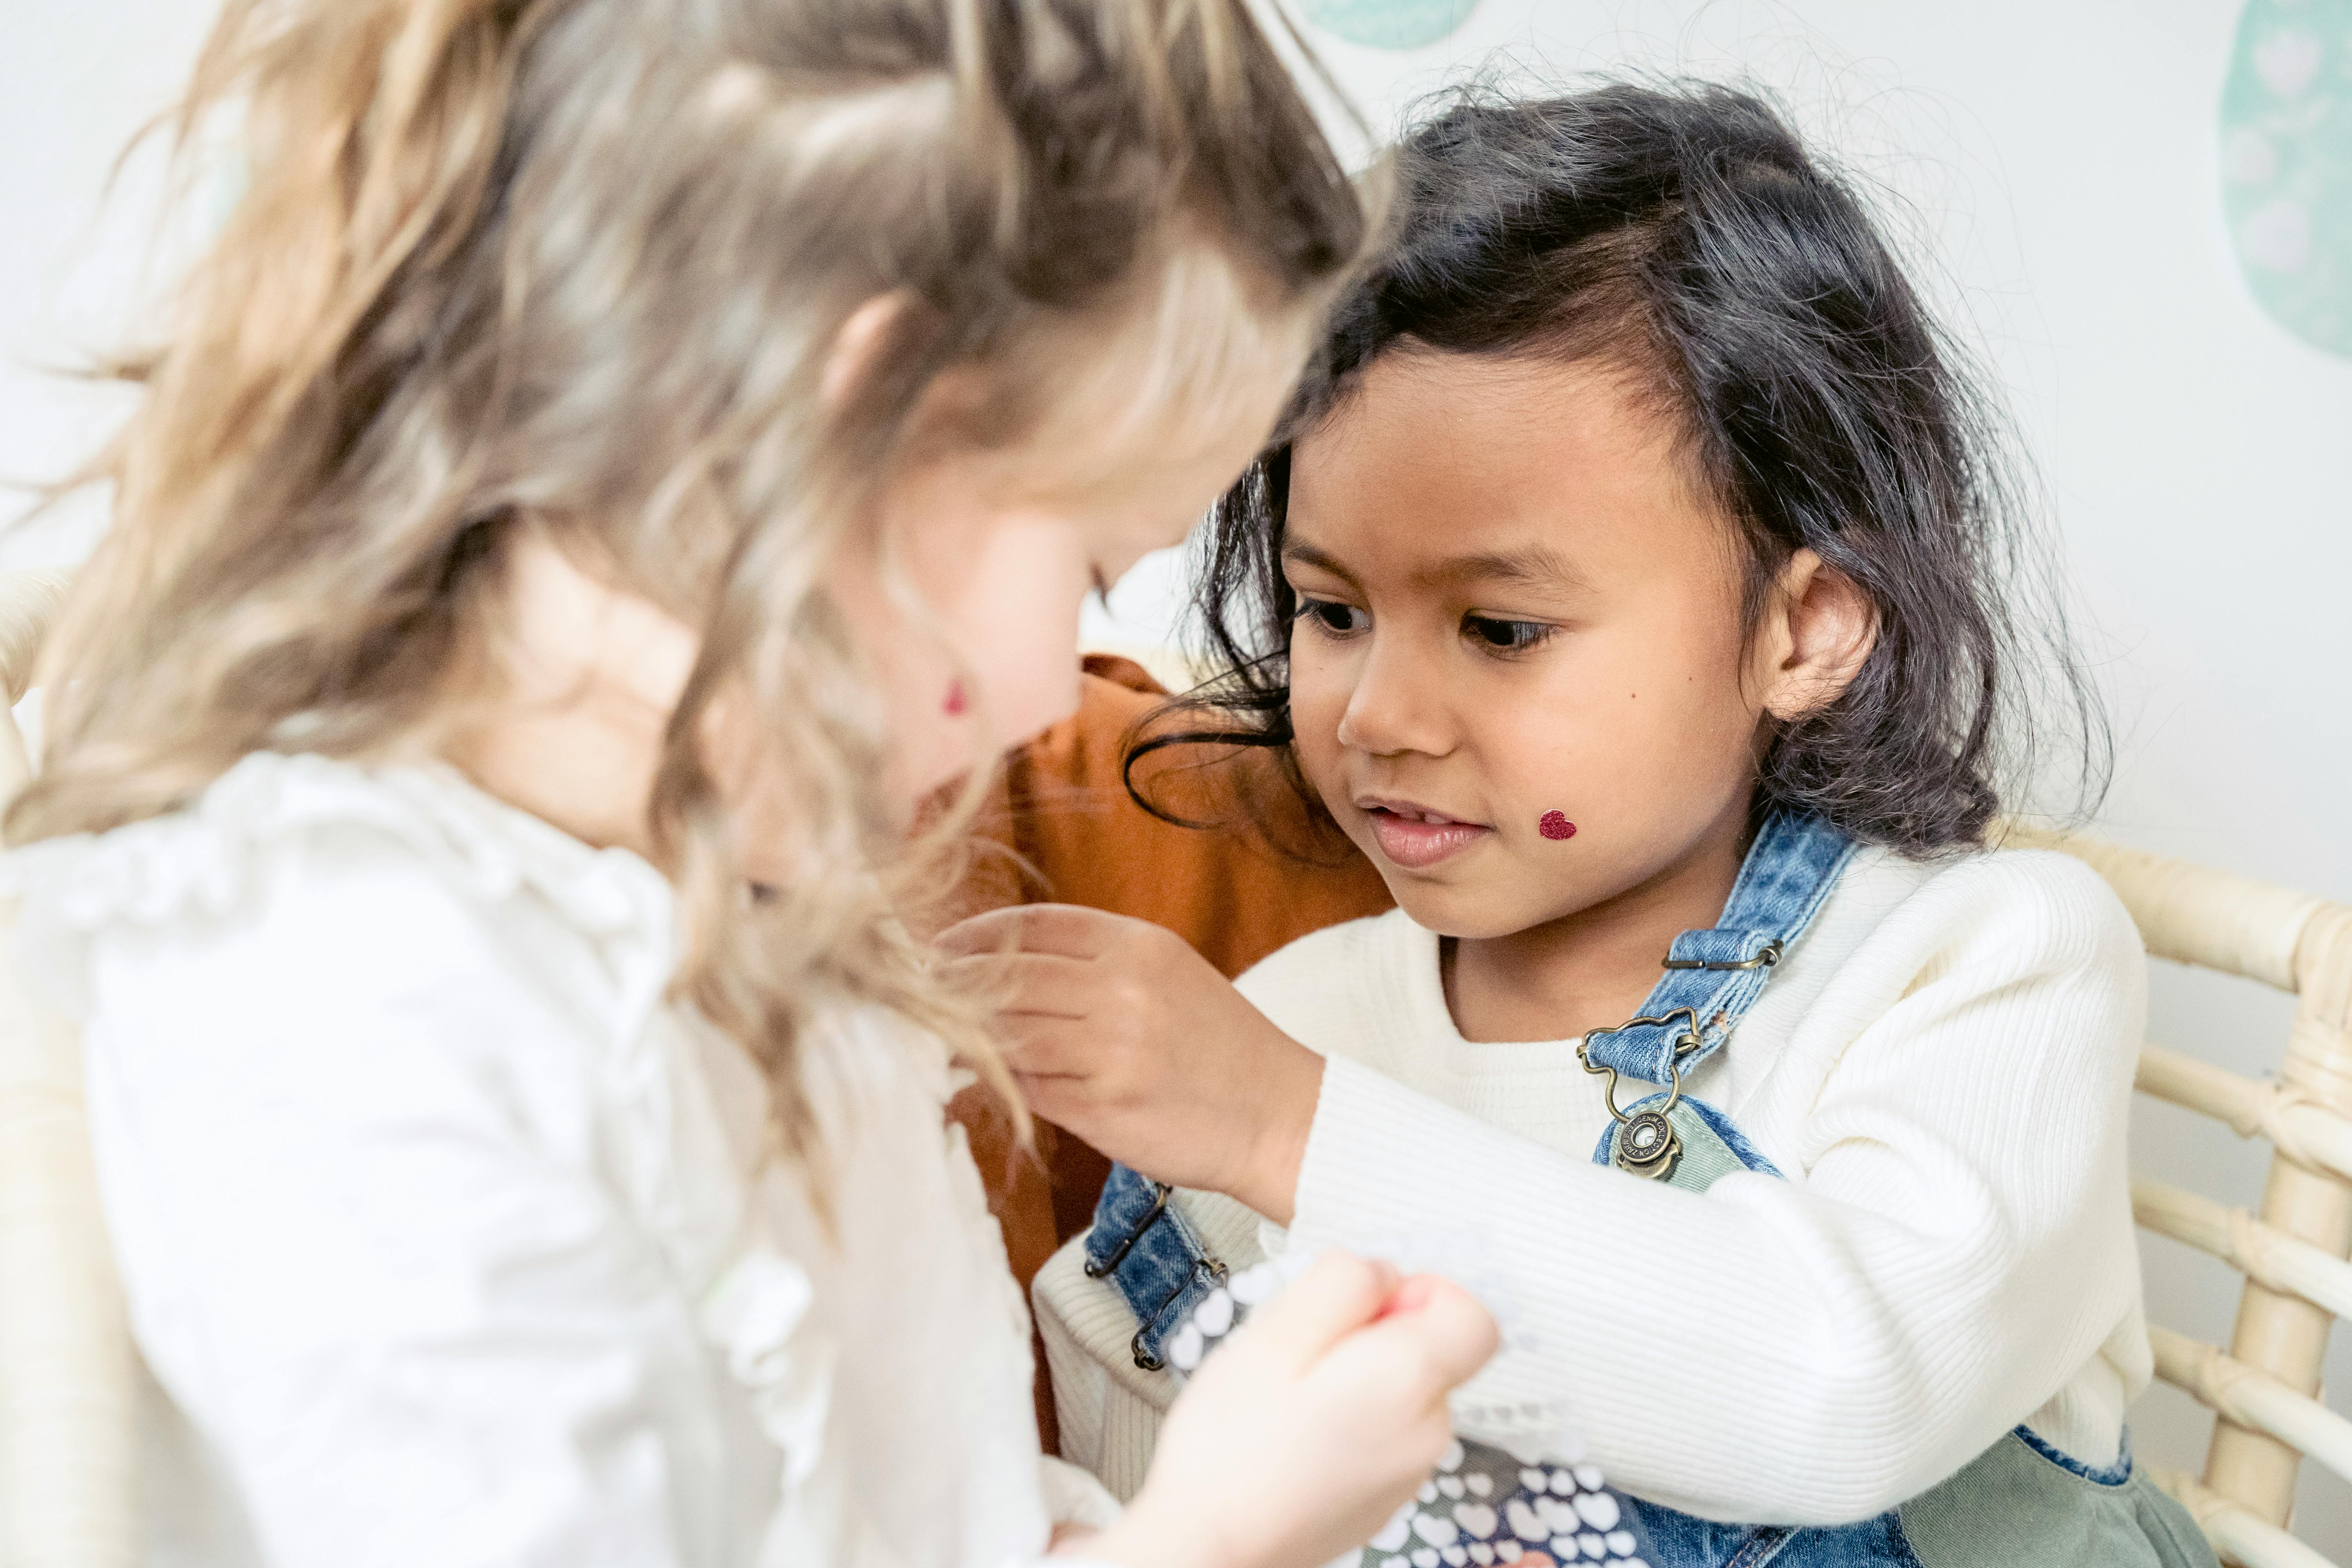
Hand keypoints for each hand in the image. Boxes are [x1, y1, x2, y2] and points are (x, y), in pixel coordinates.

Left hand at [937, 904, 1321, 1220]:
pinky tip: (978, 1078)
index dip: (974, 935)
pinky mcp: (1104, 1107)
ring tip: (935, 1038)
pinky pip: (1028, 1088)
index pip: (1032, 925)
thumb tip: (997, 967)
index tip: (937, 948)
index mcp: (1138, 946)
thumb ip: (1092, 965)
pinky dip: (998, 1082)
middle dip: (951, 983)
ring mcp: (1112, 1050)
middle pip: (1008, 976)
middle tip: (916, 991)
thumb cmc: (1220, 1047)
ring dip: (964, 1037)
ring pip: (1009, 1034)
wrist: (1281, 1116)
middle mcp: (1123, 990)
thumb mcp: (1167, 975)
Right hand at [1084, 1252, 1498, 1567]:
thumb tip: (1384, 1273)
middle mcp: (1428, 1430)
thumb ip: (1344, 1282)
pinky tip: (1297, 1435)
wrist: (1212, 1548)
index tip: (1364, 1304)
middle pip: (1432, 1351)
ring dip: (1357, 1379)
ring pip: (1404, 1393)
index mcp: (1410, 1379)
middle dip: (1375, 1334)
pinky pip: (1384, 1435)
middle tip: (1303, 1352)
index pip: (1474, 1314)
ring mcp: (1410, 1472)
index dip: (1421, 1291)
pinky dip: (1350, 1421)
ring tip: (1292, 1397)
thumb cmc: (1233, 1445)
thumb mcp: (1277, 1330)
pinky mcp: (1385, 1499)